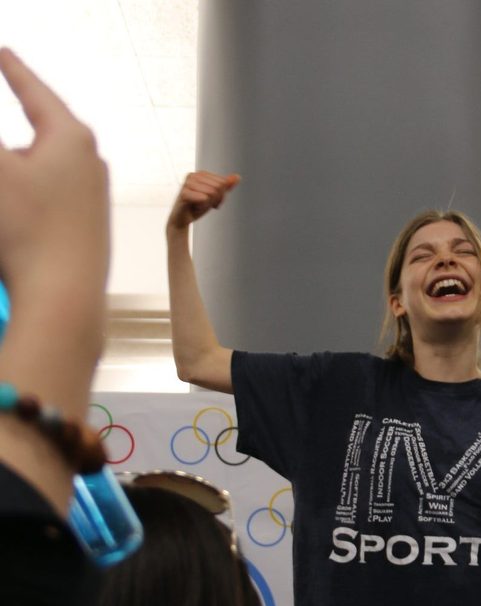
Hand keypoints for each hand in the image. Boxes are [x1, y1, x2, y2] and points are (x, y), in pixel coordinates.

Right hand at [0, 48, 108, 299]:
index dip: (12, 70)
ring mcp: (93, 195)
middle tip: (6, 139)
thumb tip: (6, 151)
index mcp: (72, 139)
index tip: (4, 53)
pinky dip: (23, 198)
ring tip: (11, 210)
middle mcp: (91, 163)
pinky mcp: (88, 224)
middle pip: (37, 133)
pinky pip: (48, 197)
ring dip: (13, 174)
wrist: (66, 299)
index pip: (34, 91)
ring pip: (39, 169)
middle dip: (11, 135)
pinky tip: (15, 220)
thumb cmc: (29, 232)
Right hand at [167, 170, 239, 231]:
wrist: (182, 219)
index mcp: (201, 174)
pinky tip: (194, 208)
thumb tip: (238, 177)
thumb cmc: (198, 206)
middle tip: (203, 204)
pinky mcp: (183, 193)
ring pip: (212, 193)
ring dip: (207, 204)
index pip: (223, 183)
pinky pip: (204, 199)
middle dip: (214, 200)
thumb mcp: (215, 196)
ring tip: (197, 205)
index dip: (221, 196)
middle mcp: (193, 175)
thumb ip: (226, 186)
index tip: (210, 200)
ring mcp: (187, 183)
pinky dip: (202, 207)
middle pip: (219, 188)